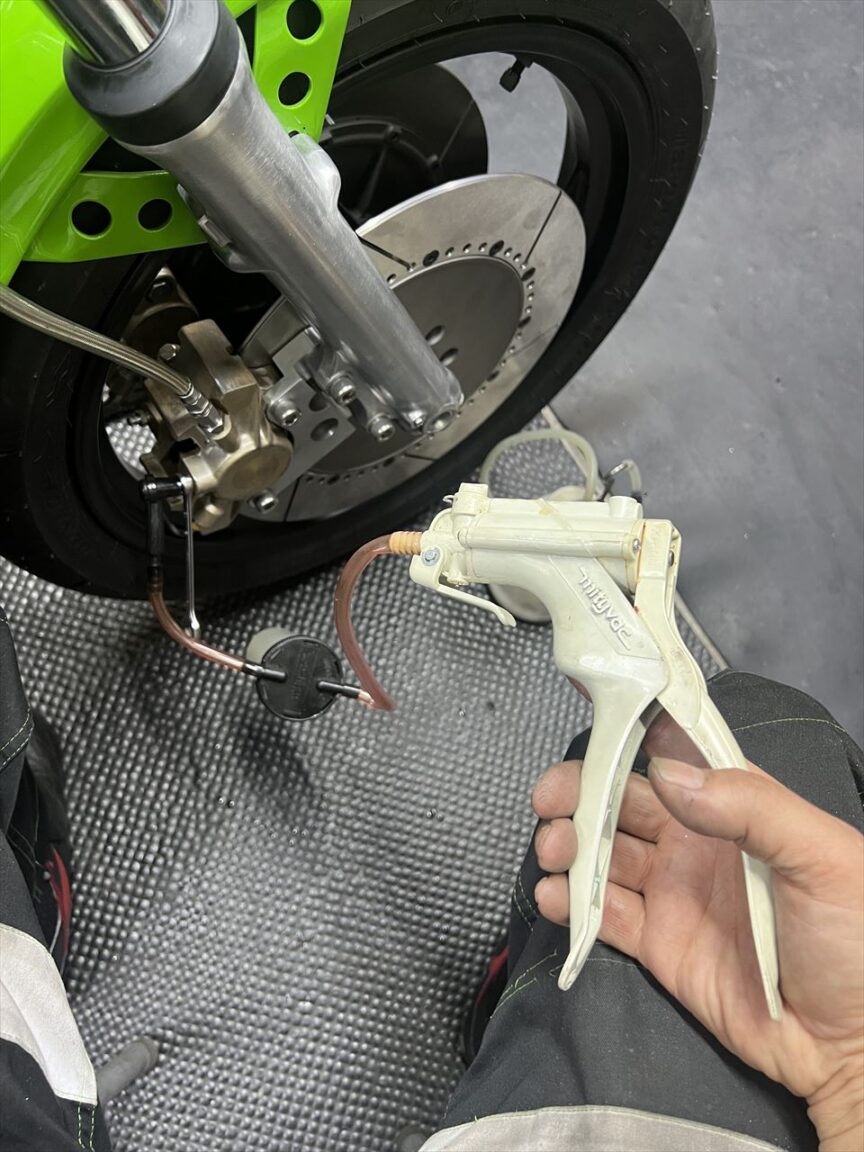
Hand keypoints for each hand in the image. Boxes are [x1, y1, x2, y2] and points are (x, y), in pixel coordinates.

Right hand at [531, 714, 863, 1149]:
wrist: (855, 1046)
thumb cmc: (857, 937)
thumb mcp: (821, 857)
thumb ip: (750, 806)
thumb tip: (666, 774)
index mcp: (737, 808)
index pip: (678, 755)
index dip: (635, 732)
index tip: (593, 715)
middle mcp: (696, 842)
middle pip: (623, 801)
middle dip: (580, 792)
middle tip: (549, 799)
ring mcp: (673, 893)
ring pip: (604, 854)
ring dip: (569, 844)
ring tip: (553, 851)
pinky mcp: (657, 945)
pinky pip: (603, 915)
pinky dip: (570, 901)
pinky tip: (554, 895)